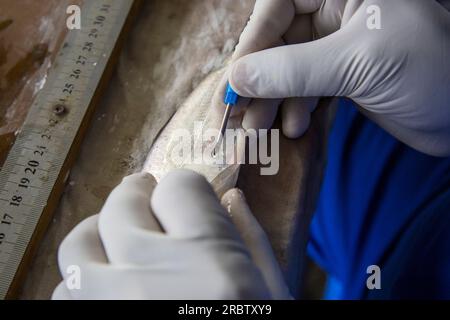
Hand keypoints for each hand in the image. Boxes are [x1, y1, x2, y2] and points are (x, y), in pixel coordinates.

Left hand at [52, 170, 290, 299]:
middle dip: (139, 197)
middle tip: (148, 204)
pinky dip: (82, 286)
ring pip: (79, 245)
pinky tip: (108, 294)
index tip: (189, 202)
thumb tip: (233, 198)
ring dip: (100, 237)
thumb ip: (253, 242)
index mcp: (210, 258)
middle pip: (124, 202)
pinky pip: (63, 294)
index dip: (186, 191)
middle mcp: (151, 273)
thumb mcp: (273, 297)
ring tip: (119, 244)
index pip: (180, 185)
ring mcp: (108, 305)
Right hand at [223, 0, 449, 155]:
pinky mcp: (342, 73)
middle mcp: (337, 10)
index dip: (252, 46)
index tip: (234, 85)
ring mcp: (338, 43)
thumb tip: (237, 78)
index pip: (278, 8)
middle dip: (257, 82)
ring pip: (287, 69)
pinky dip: (294, 108)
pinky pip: (304, 88)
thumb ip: (293, 69)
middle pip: (276, 42)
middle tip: (237, 118)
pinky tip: (294, 128)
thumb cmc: (431, 70)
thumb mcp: (357, 62)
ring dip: (272, 102)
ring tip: (263, 132)